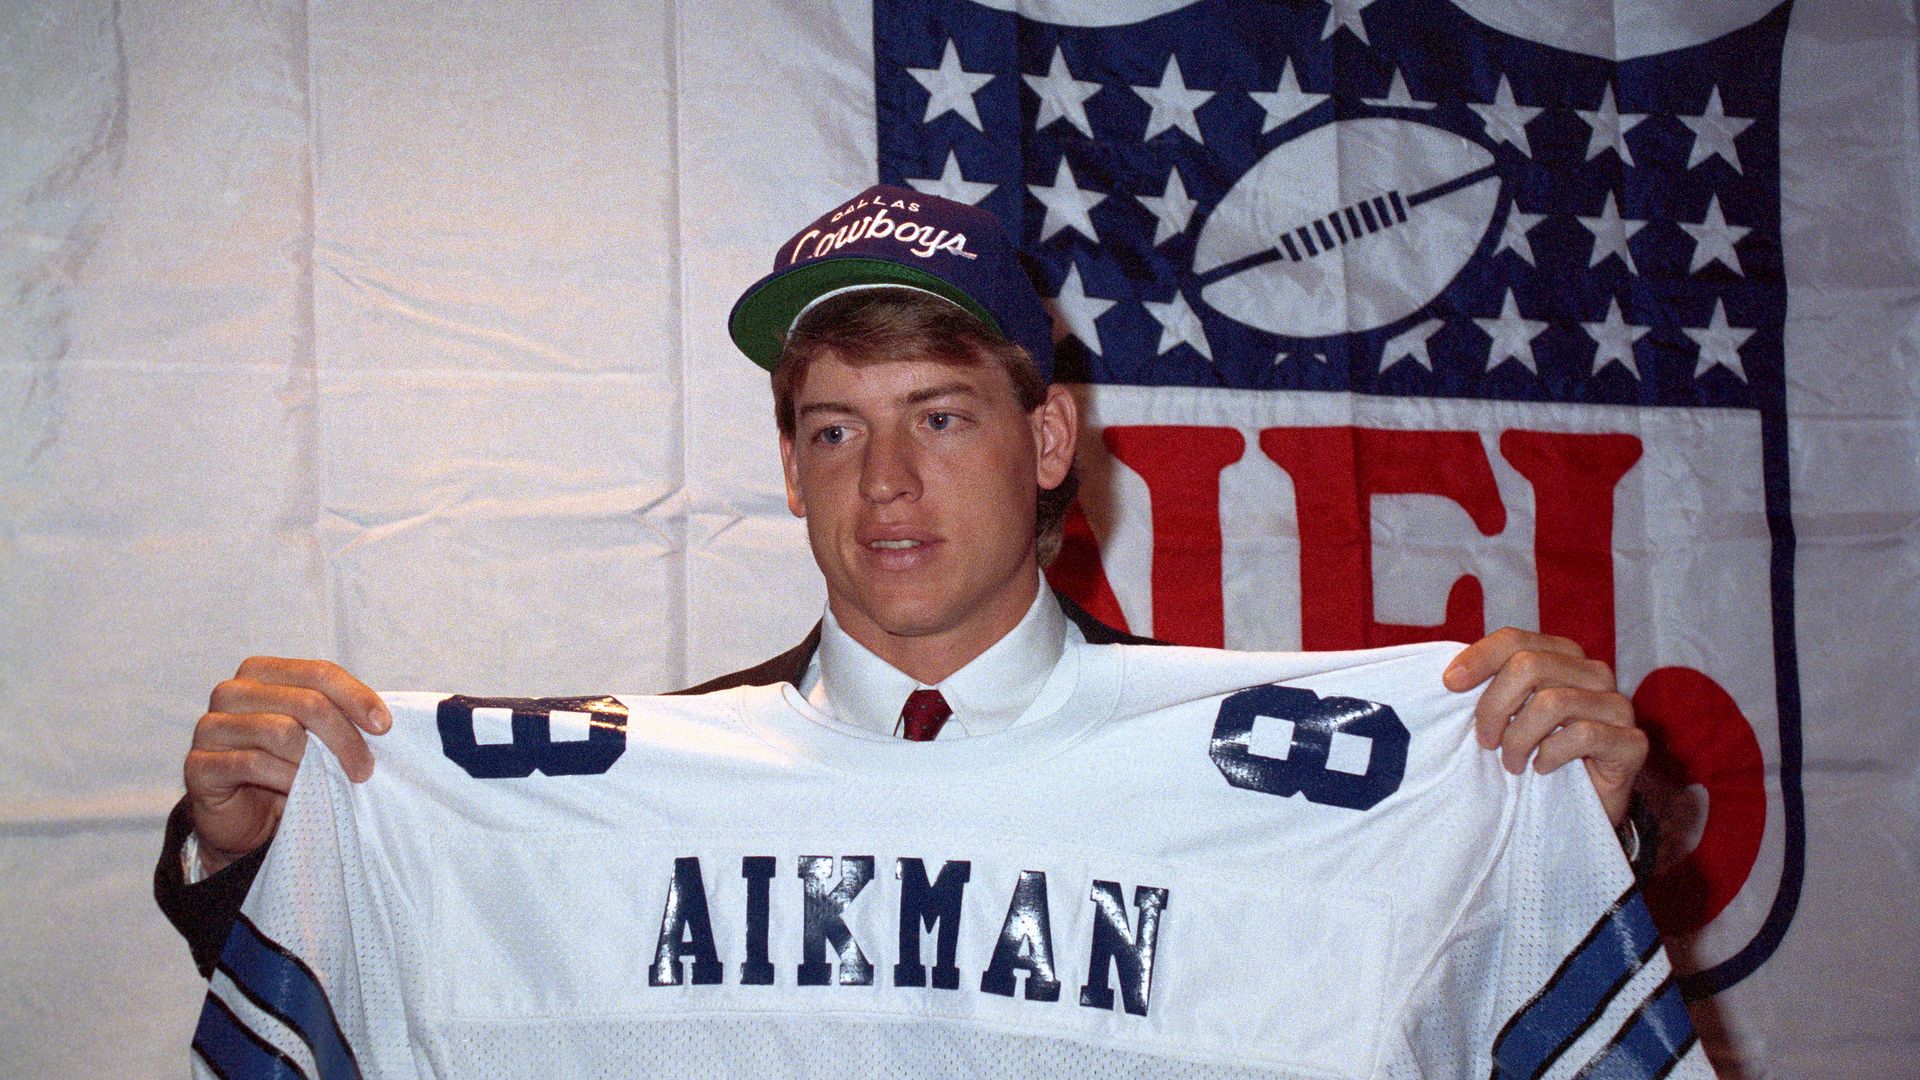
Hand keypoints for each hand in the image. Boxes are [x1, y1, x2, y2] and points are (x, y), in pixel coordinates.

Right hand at [184, 657, 388, 875]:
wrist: (245, 817)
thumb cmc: (288, 765)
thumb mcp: (318, 735)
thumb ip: (339, 715)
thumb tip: (381, 720)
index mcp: (261, 672)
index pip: (318, 672)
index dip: (356, 697)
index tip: (384, 727)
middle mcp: (232, 692)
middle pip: (306, 702)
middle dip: (344, 737)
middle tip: (364, 769)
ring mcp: (210, 727)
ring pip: (281, 731)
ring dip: (316, 762)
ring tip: (331, 782)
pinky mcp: (198, 765)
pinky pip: (253, 764)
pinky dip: (286, 778)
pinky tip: (298, 792)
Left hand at [1442, 628, 1644, 827]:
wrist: (1583, 805)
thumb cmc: (1538, 751)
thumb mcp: (1509, 715)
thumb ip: (1491, 688)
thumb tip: (1450, 677)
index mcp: (1562, 656)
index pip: (1515, 640)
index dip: (1478, 658)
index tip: (1449, 684)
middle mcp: (1594, 672)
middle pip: (1528, 666)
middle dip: (1494, 707)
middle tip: (1485, 741)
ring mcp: (1617, 705)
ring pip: (1551, 702)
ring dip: (1518, 739)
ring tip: (1510, 763)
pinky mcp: (1632, 742)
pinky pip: (1582, 735)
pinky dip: (1550, 755)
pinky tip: (1542, 769)